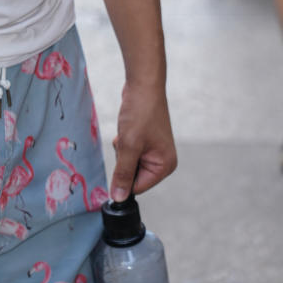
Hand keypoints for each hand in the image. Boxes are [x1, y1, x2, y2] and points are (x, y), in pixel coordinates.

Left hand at [109, 80, 176, 200]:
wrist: (143, 84)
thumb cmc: (140, 112)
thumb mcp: (129, 145)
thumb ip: (123, 173)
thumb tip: (117, 198)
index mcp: (165, 166)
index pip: (138, 187)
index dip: (124, 177)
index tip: (120, 158)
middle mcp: (162, 161)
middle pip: (133, 175)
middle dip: (123, 160)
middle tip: (126, 141)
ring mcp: (154, 150)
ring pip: (129, 162)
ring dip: (123, 150)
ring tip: (128, 132)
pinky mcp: (146, 141)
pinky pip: (129, 150)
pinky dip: (124, 142)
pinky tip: (127, 128)